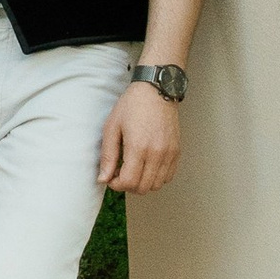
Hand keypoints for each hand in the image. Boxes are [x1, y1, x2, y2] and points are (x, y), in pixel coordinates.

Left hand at [97, 80, 181, 194]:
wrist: (156, 91)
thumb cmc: (132, 106)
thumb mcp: (112, 127)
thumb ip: (108, 155)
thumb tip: (103, 178)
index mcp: (138, 147)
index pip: (129, 182)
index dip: (116, 185)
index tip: (111, 177)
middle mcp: (157, 154)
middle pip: (143, 188)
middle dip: (128, 186)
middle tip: (119, 173)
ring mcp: (169, 154)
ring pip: (156, 185)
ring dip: (143, 183)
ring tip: (133, 169)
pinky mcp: (176, 151)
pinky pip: (168, 176)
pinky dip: (156, 178)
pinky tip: (146, 166)